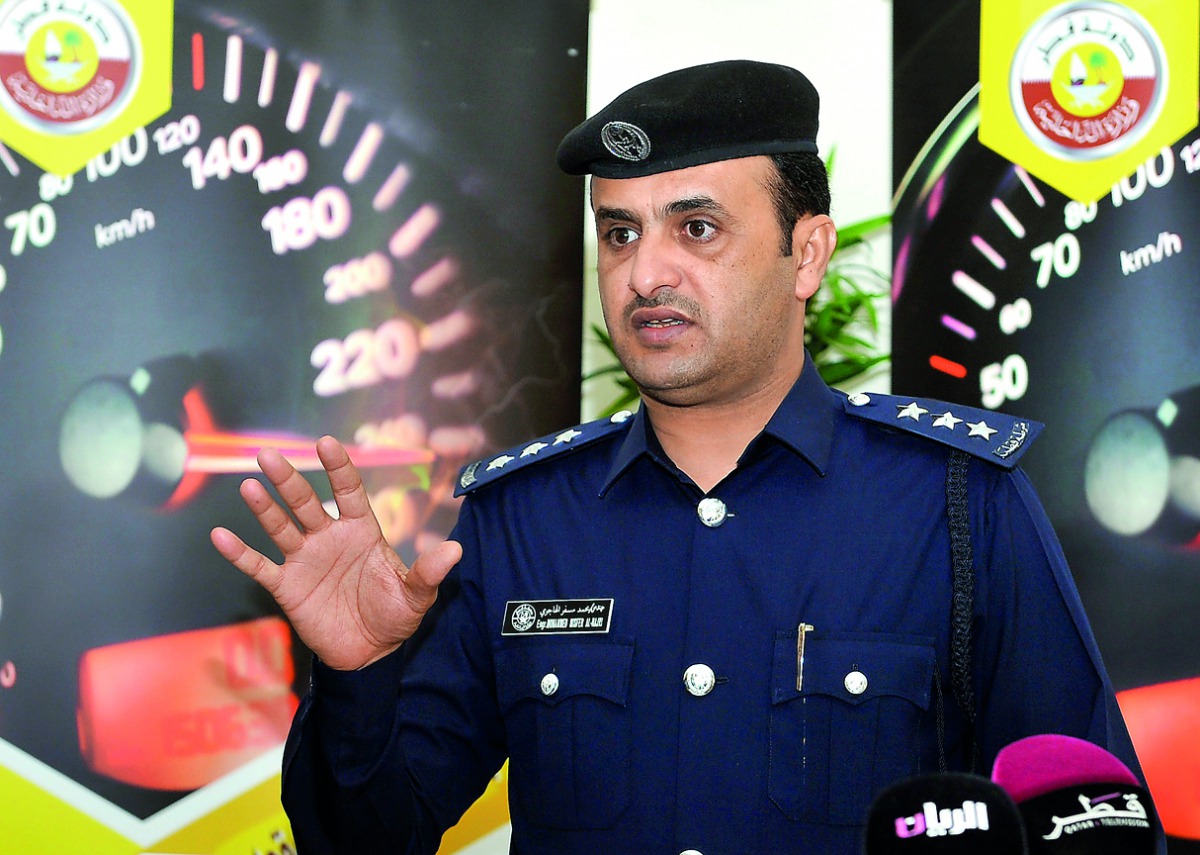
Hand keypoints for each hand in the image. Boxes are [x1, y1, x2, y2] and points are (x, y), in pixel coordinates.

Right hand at [210, 435, 461, 669]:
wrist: (369, 653)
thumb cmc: (394, 615)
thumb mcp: (417, 596)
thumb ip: (429, 572)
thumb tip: (456, 550)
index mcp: (361, 531)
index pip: (348, 491)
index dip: (337, 467)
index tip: (325, 443)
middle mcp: (329, 538)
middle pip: (306, 502)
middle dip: (289, 479)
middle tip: (269, 455)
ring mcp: (305, 560)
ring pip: (280, 526)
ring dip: (264, 508)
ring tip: (249, 486)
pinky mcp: (287, 586)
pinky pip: (259, 566)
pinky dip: (239, 553)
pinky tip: (220, 536)